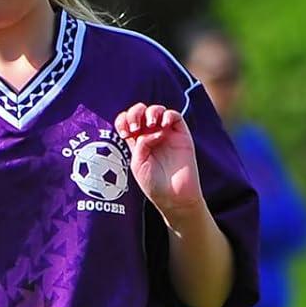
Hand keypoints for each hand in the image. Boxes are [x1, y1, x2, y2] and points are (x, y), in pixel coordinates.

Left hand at [114, 103, 202, 217]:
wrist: (173, 196)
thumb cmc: (153, 184)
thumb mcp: (138, 164)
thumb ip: (139, 145)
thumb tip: (150, 130)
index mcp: (136, 142)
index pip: (127, 121)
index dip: (123, 120)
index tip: (124, 133)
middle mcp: (150, 135)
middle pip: (141, 112)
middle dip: (135, 113)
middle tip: (134, 128)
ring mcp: (166, 134)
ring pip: (157, 110)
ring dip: (151, 112)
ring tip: (150, 124)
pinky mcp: (181, 135)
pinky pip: (175, 116)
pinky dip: (168, 115)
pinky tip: (163, 126)